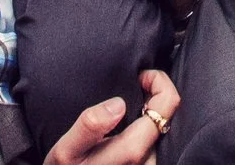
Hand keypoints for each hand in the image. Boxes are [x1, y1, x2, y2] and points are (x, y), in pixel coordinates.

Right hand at [41, 71, 178, 164]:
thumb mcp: (66, 149)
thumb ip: (90, 125)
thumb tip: (119, 103)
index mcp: (134, 150)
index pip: (168, 104)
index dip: (159, 82)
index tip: (140, 77)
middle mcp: (149, 161)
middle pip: (166, 116)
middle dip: (152, 98)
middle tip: (131, 89)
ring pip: (160, 130)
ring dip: (148, 116)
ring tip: (127, 110)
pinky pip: (154, 143)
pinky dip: (144, 130)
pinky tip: (126, 130)